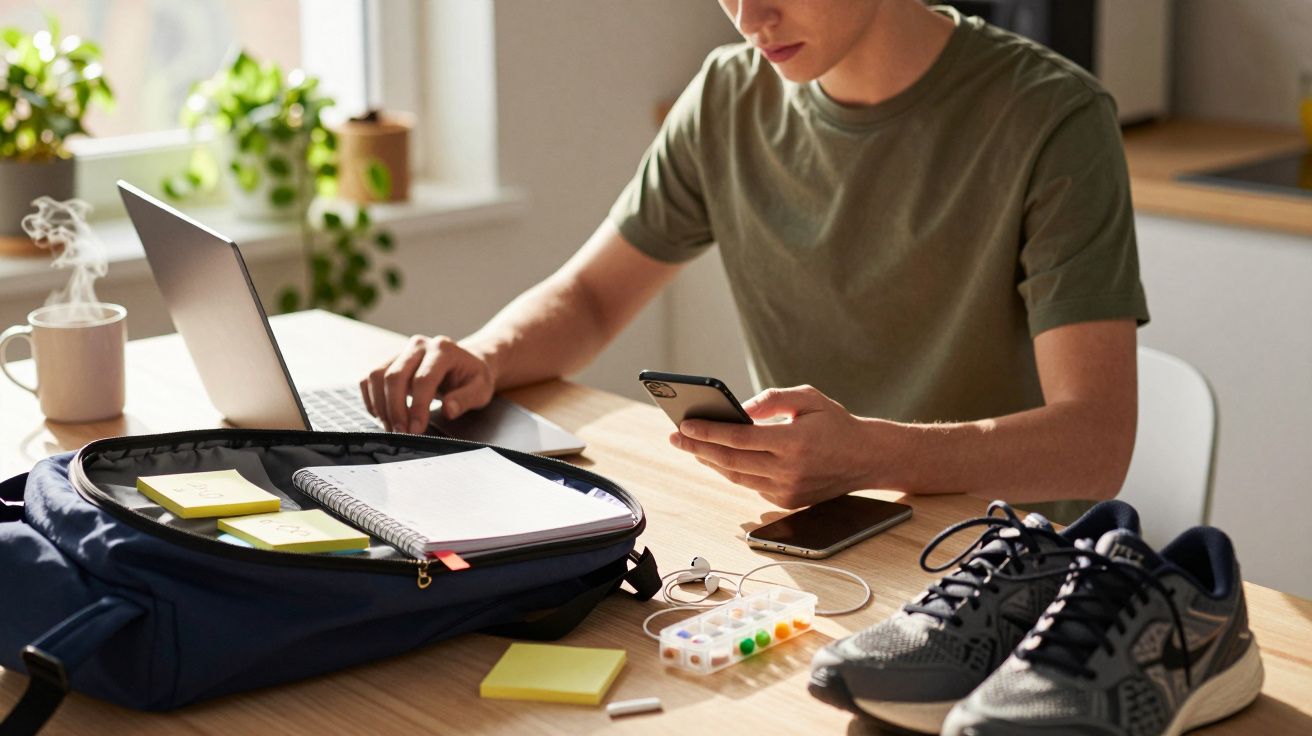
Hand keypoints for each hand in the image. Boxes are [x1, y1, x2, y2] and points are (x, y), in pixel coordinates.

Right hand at [360, 335, 494, 432]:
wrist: (465, 364)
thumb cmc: (473, 378)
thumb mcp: (481, 389)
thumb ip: (466, 399)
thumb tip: (449, 409)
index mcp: (444, 350)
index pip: (423, 379)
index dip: (417, 407)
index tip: (416, 430)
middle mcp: (419, 346)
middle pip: (394, 376)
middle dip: (394, 409)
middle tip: (400, 433)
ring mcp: (401, 351)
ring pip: (377, 375)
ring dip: (380, 406)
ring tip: (392, 428)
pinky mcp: (389, 361)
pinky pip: (369, 378)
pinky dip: (371, 399)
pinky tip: (383, 416)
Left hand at [668, 385, 878, 508]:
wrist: (867, 458)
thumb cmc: (835, 423)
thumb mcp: (808, 398)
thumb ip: (772, 398)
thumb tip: (739, 408)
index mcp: (794, 442)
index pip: (739, 439)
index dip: (708, 433)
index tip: (684, 425)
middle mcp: (789, 471)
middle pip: (730, 461)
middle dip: (697, 448)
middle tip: (674, 437)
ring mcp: (787, 490)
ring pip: (736, 477)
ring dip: (709, 462)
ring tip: (690, 446)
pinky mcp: (787, 502)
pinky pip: (751, 485)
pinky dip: (732, 470)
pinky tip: (717, 457)